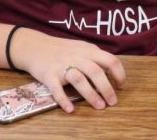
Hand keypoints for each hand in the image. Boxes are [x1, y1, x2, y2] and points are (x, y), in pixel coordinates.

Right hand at [11, 28, 125, 112]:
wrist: (36, 47)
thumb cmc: (63, 50)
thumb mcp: (82, 48)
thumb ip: (96, 57)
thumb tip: (112, 71)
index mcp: (89, 51)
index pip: (110, 60)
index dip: (119, 73)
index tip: (121, 85)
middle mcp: (77, 57)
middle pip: (96, 71)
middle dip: (107, 88)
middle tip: (113, 101)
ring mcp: (62, 66)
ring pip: (79, 79)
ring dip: (91, 94)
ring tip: (100, 106)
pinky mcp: (49, 75)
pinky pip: (56, 89)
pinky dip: (63, 99)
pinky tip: (70, 109)